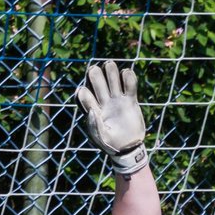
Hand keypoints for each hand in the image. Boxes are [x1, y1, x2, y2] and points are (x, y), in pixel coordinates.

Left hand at [76, 60, 147, 175]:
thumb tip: (92, 109)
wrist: (129, 147)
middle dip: (95, 75)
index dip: (83, 92)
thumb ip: (95, 125)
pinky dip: (128, 77)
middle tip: (95, 70)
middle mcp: (103, 101)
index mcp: (92, 109)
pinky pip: (130, 84)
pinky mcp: (130, 99)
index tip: (83, 92)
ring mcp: (117, 99)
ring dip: (110, 71)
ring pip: (112, 79)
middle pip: (97, 82)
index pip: (84, 95)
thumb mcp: (101, 138)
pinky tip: (126, 74)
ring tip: (110, 66)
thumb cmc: (111, 144)